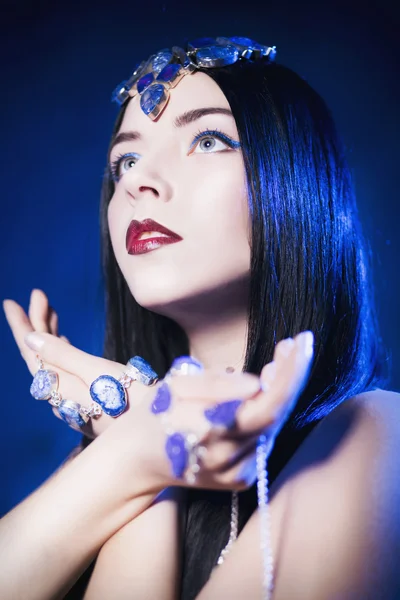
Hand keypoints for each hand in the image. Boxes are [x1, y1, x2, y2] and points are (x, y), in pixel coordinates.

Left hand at [3, 289, 142, 436]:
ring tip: (51, 312)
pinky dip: (63, 352)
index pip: (31, 354)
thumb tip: (30, 338)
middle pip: (41, 357)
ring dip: (51, 336)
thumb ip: (63, 354)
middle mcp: (62, 398)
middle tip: (39, 295)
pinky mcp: (88, 403)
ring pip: (54, 364)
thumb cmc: (133, 399)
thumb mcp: (98, 371)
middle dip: (38, 324)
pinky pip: (66, 373)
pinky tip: (65, 342)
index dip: (21, 326)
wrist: (158, 430)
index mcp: (61, 388)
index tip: (11, 303)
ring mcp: (74, 403)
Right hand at [109, 331, 313, 493]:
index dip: (289, 374)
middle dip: (291, 377)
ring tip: (277, 363)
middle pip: (275, 416)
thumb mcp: (176, 386)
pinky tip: (263, 392)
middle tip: (297, 345)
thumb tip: (255, 384)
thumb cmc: (154, 415)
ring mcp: (235, 476)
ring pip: (272, 427)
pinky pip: (262, 440)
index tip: (301, 342)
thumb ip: (216, 385)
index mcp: (208, 434)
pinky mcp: (239, 481)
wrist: (136, 460)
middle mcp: (227, 460)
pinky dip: (269, 413)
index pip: (265, 405)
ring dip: (280, 393)